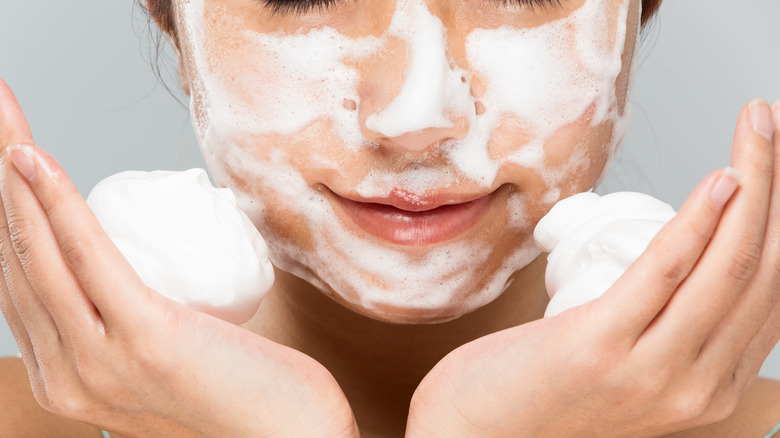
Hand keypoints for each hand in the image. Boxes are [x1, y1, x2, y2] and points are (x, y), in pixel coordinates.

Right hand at [0, 79, 357, 437]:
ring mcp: (97, 364)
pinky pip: (87, 257)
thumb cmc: (244, 396)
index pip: (20, 282)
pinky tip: (32, 157)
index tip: (7, 156)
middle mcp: (64, 377)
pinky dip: (55, 201)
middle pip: (15, 258)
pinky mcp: (140, 341)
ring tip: (3, 114)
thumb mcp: (172, 359)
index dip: (9, 213)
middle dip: (1, 178)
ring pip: (37, 250)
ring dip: (14, 171)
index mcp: (68, 378)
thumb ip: (139, 329)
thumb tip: (136, 277)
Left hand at [407, 100, 779, 437]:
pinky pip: (666, 272)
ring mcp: (654, 373)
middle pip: (761, 271)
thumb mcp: (625, 368)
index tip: (773, 169)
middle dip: (777, 189)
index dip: (779, 222)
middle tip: (767, 124)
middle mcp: (697, 388)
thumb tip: (683, 266)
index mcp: (709, 389)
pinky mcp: (601, 348)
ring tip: (756, 124)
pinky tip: (722, 177)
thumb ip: (664, 333)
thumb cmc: (542, 394)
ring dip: (752, 181)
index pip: (769, 294)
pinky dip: (700, 220)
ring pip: (728, 264)